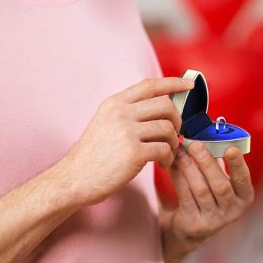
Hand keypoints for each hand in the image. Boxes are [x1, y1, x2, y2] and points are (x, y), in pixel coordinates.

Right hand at [60, 77, 192, 204]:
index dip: (173, 82)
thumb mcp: (106, 121)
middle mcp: (121, 113)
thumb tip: (162, 105)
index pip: (150, 85)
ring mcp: (127, 132)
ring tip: (168, 152)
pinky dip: (169, 157)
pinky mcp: (133, 153)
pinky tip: (163, 163)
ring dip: (174, 141)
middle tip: (176, 133)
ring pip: (168, 127)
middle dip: (177, 119)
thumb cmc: (93, 154)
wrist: (73, 180)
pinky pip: (165, 149)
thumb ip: (129, 111)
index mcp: (115, 103)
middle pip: (165, 105)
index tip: (189, 85)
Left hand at [168, 141, 253, 252]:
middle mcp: (232, 211)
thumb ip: (219, 162)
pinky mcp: (194, 224)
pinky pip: (184, 196)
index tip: (231, 148)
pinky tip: (172, 164)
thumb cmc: (211, 195)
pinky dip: (178, 177)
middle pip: (220, 185)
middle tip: (195, 144)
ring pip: (200, 189)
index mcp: (244, 197)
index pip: (243, 179)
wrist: (194, 227)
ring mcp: (214, 221)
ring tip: (180, 151)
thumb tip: (207, 134)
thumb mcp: (221, 181)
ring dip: (188, 167)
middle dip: (207, 162)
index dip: (238, 164)